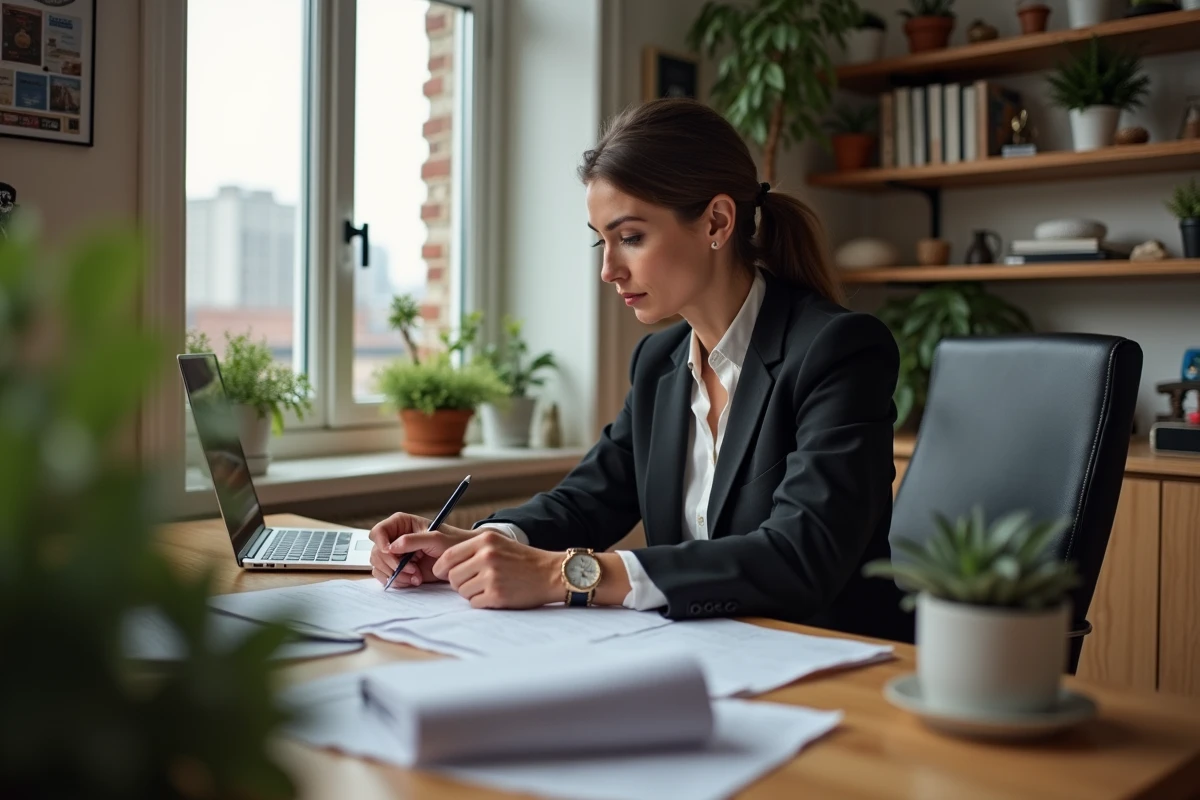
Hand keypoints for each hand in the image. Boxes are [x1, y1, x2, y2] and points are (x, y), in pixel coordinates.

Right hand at [367, 511, 470, 587]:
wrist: (460, 560)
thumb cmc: (451, 542)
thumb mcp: (435, 538)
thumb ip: (412, 540)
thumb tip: (391, 547)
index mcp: (401, 524)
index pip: (378, 531)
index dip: (380, 542)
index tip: (390, 552)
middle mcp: (394, 538)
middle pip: (376, 552)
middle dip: (392, 564)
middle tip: (412, 570)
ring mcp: (395, 555)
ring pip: (379, 566)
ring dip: (396, 575)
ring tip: (416, 576)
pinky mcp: (398, 569)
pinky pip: (386, 577)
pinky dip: (398, 581)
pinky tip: (413, 580)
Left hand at [416, 530, 560, 608]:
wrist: (551, 574)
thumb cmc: (523, 561)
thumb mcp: (498, 544)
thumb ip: (473, 550)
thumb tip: (442, 566)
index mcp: (485, 540)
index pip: (448, 556)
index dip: (441, 568)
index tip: (444, 574)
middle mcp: (486, 556)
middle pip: (452, 576)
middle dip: (459, 583)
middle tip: (474, 583)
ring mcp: (492, 576)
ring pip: (461, 591)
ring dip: (471, 593)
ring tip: (489, 588)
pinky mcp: (497, 594)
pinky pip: (474, 603)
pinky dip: (482, 602)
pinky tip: (496, 596)